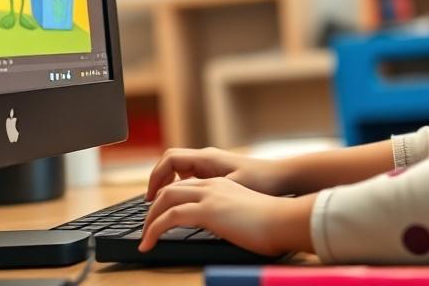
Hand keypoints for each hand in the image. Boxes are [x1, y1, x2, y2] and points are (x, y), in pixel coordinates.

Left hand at [139, 177, 314, 255]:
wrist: (285, 219)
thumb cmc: (273, 223)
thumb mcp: (245, 214)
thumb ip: (230, 216)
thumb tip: (225, 228)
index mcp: (221, 185)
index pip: (185, 185)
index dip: (169, 198)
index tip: (159, 213)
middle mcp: (212, 185)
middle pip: (169, 188)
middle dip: (152, 207)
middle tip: (146, 226)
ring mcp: (209, 195)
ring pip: (165, 199)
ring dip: (149, 219)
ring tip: (144, 239)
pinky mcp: (207, 210)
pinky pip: (169, 217)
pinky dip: (153, 230)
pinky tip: (149, 244)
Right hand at [145, 146, 288, 199]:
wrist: (282, 176)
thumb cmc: (261, 181)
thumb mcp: (232, 188)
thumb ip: (207, 189)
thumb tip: (183, 195)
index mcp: (207, 158)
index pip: (170, 159)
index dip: (156, 177)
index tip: (150, 197)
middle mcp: (207, 157)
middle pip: (170, 161)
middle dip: (157, 179)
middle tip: (151, 201)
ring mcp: (211, 163)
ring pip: (179, 167)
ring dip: (167, 181)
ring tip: (162, 202)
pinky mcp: (216, 170)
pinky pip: (190, 173)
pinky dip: (179, 183)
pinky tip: (182, 199)